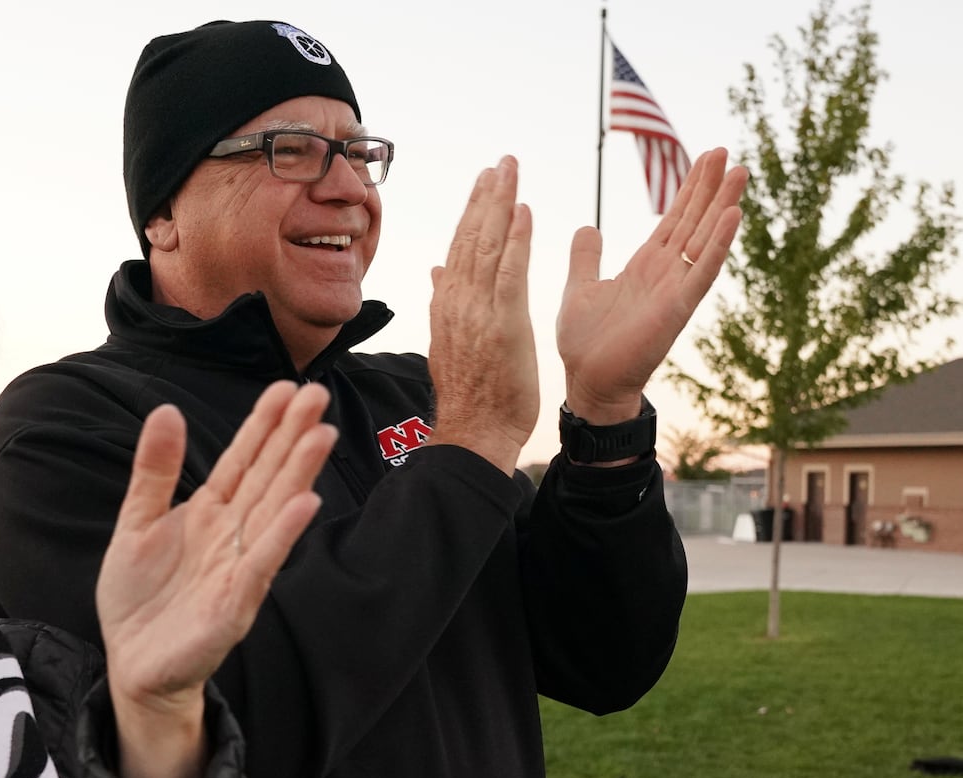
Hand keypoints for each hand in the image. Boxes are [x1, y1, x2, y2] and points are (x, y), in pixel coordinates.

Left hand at [97, 381, 335, 777]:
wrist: (132, 667)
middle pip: (267, 476)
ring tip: (322, 435)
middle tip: (319, 394)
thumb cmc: (140, 598)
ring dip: (299, 474)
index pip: (243, 459)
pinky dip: (283, 533)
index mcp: (209, 512)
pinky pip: (261, 563)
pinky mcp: (234, 604)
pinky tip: (305, 503)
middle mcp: (231, 534)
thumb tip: (166, 410)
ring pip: (273, 512)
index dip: (264, 424)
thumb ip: (154, 471)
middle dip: (292, 436)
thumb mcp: (135, 523)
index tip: (287, 387)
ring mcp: (237, 567)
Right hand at [425, 156, 538, 472]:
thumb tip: (436, 271)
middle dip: (487, 196)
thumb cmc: (470, 394)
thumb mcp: (449, 341)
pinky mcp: (504, 323)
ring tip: (510, 171)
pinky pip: (510, 272)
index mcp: (447, 304)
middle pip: (472, 237)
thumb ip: (443, 301)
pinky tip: (525, 212)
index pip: (459, 247)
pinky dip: (517, 239)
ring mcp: (478, 310)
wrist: (474, 431)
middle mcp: (458, 301)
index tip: (484, 182)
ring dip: (501, 204)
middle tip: (501, 162)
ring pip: (488, 246)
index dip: (472, 211)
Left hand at [557, 147, 748, 423]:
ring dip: (723, 206)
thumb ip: (586, 258)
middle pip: (694, 221)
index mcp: (645, 266)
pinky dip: (718, 243)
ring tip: (739, 172)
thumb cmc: (586, 343)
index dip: (689, 189)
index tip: (705, 158)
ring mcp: (675, 288)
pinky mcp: (677, 307)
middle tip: (727, 152)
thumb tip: (588, 227)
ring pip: (705, 238)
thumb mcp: (579, 287)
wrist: (588, 382)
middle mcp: (666, 272)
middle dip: (710, 187)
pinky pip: (702, 270)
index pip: (674, 219)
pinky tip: (733, 216)